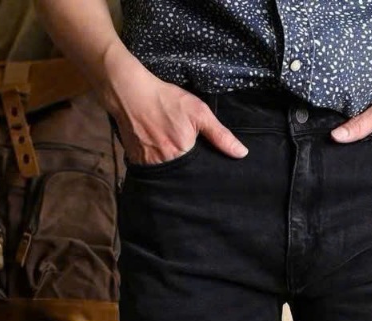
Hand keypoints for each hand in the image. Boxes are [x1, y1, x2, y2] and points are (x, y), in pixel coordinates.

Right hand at [101, 47, 247, 164]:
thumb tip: (242, 153)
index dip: (203, 171)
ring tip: (174, 157)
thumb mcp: (199, 113)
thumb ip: (221, 135)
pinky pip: (151, 171)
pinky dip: (157, 166)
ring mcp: (149, 165)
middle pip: (182, 176)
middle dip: (187, 172)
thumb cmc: (166, 100)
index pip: (198, 174)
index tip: (205, 165)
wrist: (130, 93)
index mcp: (183, 155)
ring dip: (172, 170)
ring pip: (167, 175)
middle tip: (187, 158)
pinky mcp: (136, 162)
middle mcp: (165, 165)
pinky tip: (159, 154)